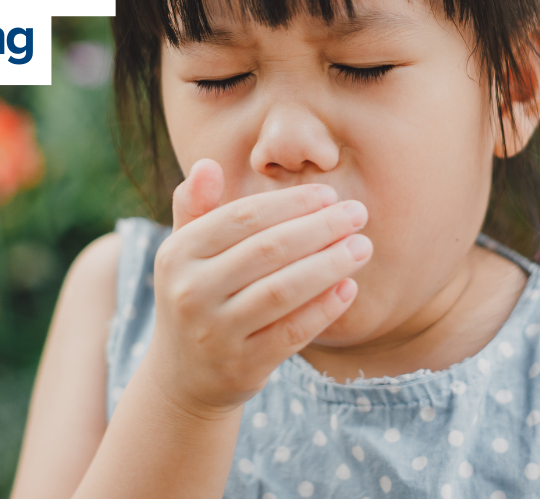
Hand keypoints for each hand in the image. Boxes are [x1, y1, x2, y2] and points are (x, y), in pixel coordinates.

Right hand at [143, 158, 371, 419]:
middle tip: (358, 214)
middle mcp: (191, 292)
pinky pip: (291, 333)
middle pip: (268, 251)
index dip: (290, 203)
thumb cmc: (197, 295)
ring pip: (282, 291)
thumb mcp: (184, 252)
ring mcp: (215, 333)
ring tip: (362, 247)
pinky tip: (348, 288)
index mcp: (177, 253)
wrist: (184, 376)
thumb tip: (207, 163)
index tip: (329, 194)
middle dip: (319, 228)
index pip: (242, 217)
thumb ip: (195, 207)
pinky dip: (323, 309)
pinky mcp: (241, 367)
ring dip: (329, 265)